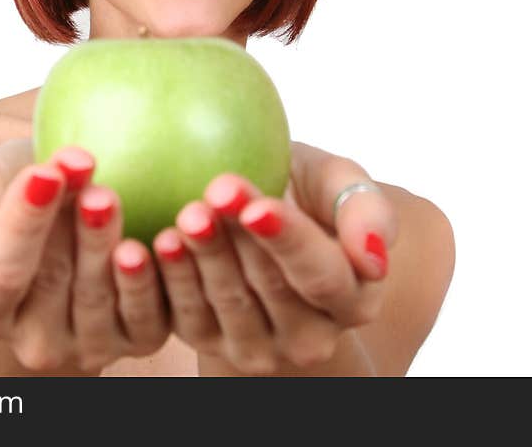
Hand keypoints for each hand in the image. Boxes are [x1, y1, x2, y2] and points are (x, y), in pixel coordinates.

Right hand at [0, 139, 169, 371]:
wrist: (61, 195)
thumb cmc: (7, 188)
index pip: (3, 270)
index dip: (24, 222)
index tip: (46, 172)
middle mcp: (32, 339)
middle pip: (54, 283)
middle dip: (72, 225)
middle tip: (86, 169)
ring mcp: (86, 345)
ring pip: (99, 298)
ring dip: (106, 244)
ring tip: (109, 194)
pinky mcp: (136, 337)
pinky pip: (147, 316)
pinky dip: (154, 278)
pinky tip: (161, 237)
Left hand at [151, 140, 398, 373]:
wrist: (264, 224)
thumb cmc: (306, 194)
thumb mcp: (340, 185)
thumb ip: (365, 209)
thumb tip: (371, 256)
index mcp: (353, 297)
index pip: (322, 273)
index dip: (288, 240)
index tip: (258, 206)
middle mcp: (311, 334)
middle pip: (271, 286)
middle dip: (239, 238)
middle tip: (214, 193)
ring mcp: (260, 346)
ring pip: (229, 301)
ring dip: (204, 257)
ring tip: (186, 213)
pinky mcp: (212, 342)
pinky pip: (189, 315)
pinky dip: (173, 279)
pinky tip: (160, 242)